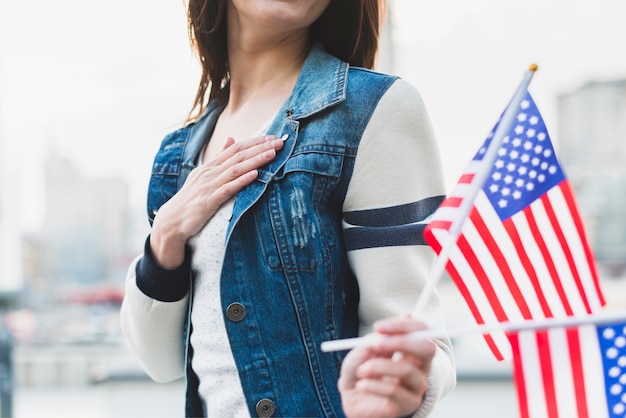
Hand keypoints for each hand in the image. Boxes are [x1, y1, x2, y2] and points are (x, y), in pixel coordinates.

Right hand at [150, 134, 284, 267]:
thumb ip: (219, 158)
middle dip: (260, 147)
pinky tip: (255, 175)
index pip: (235, 148)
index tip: (272, 137)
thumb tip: (232, 139)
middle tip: (279, 142)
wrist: (172, 221)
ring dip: (255, 161)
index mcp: (210, 166)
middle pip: (238, 156)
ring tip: (272, 154)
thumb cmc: (190, 199)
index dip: (254, 141)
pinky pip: (227, 189)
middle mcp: (210, 172)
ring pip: (235, 170)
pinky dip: (241, 181)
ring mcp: (208, 186)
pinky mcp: (208, 201)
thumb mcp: (204, 175)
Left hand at [338, 316, 434, 417]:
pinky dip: (373, 385)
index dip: (403, 326)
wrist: (350, 399)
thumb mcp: (363, 350)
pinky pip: (394, 391)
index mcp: (411, 348)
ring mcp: (416, 386)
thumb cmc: (359, 370)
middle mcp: (420, 366)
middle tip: (376, 344)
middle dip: (402, 342)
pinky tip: (361, 385)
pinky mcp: (408, 404)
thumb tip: (387, 331)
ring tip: (362, 370)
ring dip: (379, 367)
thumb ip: (375, 339)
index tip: (378, 327)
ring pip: (408, 370)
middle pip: (428, 349)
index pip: (421, 330)